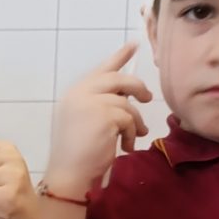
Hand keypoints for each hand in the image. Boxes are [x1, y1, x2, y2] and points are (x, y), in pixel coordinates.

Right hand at [47, 44, 151, 192]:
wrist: (69, 173)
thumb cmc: (77, 153)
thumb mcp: (86, 121)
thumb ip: (102, 103)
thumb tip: (130, 95)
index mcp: (75, 93)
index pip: (101, 69)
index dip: (120, 56)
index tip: (134, 44)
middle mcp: (81, 93)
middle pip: (118, 79)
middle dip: (137, 87)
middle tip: (148, 98)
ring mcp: (92, 103)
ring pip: (127, 103)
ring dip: (135, 122)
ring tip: (133, 137)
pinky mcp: (105, 116)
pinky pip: (130, 119)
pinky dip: (132, 134)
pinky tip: (125, 147)